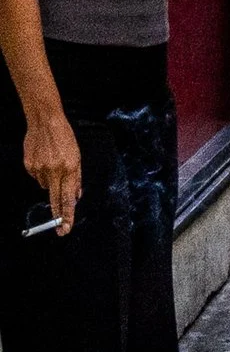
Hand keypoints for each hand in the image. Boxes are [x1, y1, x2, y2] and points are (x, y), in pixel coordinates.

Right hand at [23, 111, 78, 236]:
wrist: (45, 122)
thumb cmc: (65, 139)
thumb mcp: (78, 157)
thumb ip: (77, 178)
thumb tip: (76, 196)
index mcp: (69, 168)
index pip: (68, 197)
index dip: (68, 214)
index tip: (67, 228)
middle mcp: (54, 171)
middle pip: (55, 199)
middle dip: (59, 216)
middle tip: (61, 229)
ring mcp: (39, 169)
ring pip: (46, 186)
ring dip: (51, 181)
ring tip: (53, 164)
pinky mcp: (29, 166)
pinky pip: (37, 177)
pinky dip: (41, 172)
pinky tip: (44, 160)